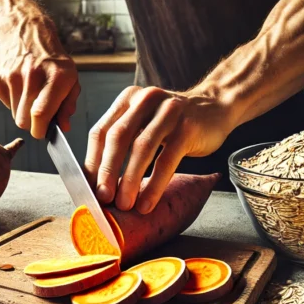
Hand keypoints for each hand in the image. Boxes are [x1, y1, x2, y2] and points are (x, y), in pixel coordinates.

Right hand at [0, 15, 79, 138]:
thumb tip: (63, 127)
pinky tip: (20, 85)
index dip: (40, 130)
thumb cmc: (52, 61)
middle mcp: (32, 76)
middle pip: (24, 120)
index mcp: (56, 77)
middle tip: (38, 115)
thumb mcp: (70, 78)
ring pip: (14, 114)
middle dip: (32, 124)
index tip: (42, 132)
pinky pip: (5, 103)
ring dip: (22, 111)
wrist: (26, 32)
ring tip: (30, 94)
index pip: (41, 114)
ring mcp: (11, 76)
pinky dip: (13, 100)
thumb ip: (68, 105)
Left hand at [84, 86, 235, 213]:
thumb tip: (100, 183)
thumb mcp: (145, 122)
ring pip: (142, 148)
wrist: (216, 107)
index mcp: (128, 99)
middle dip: (107, 171)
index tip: (87, 188)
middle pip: (117, 137)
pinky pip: (166, 160)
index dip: (92, 162)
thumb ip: (124, 141)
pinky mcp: (188, 128)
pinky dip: (154, 185)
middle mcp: (146, 100)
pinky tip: (146, 203)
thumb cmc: (174, 122)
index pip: (101, 131)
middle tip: (102, 198)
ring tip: (124, 204)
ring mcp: (168, 112)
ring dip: (129, 180)